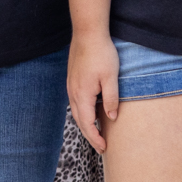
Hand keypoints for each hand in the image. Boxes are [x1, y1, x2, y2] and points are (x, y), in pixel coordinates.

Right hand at [67, 31, 118, 151]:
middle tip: (101, 147)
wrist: (87, 33)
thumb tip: (110, 118)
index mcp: (82, 95)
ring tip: (96, 132)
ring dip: (85, 124)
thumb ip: (111, 99)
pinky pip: (76, 102)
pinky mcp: (72, 79)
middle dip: (90, 135)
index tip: (104, 148)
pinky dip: (83, 113)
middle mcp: (73, 92)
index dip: (95, 138)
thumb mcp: (111, 78)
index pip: (88, 124)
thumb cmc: (102, 54)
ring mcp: (71, 85)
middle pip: (79, 121)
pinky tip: (91, 112)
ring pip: (76, 111)